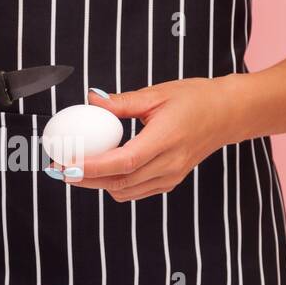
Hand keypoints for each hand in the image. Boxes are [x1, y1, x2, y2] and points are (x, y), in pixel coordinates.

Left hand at [55, 78, 239, 201]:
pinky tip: (101, 169)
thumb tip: (90, 100)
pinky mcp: (170, 181)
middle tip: (58, 167)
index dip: (91, 166)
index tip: (66, 163)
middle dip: (84, 178)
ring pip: (124, 191)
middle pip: (119, 182)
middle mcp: (169, 164)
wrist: (228, 114)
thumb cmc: (196, 100)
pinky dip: (114, 183)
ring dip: (97, 183)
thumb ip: (121, 102)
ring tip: (75, 168)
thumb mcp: (157, 93)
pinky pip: (135, 191)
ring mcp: (171, 177)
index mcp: (166, 140)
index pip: (123, 162)